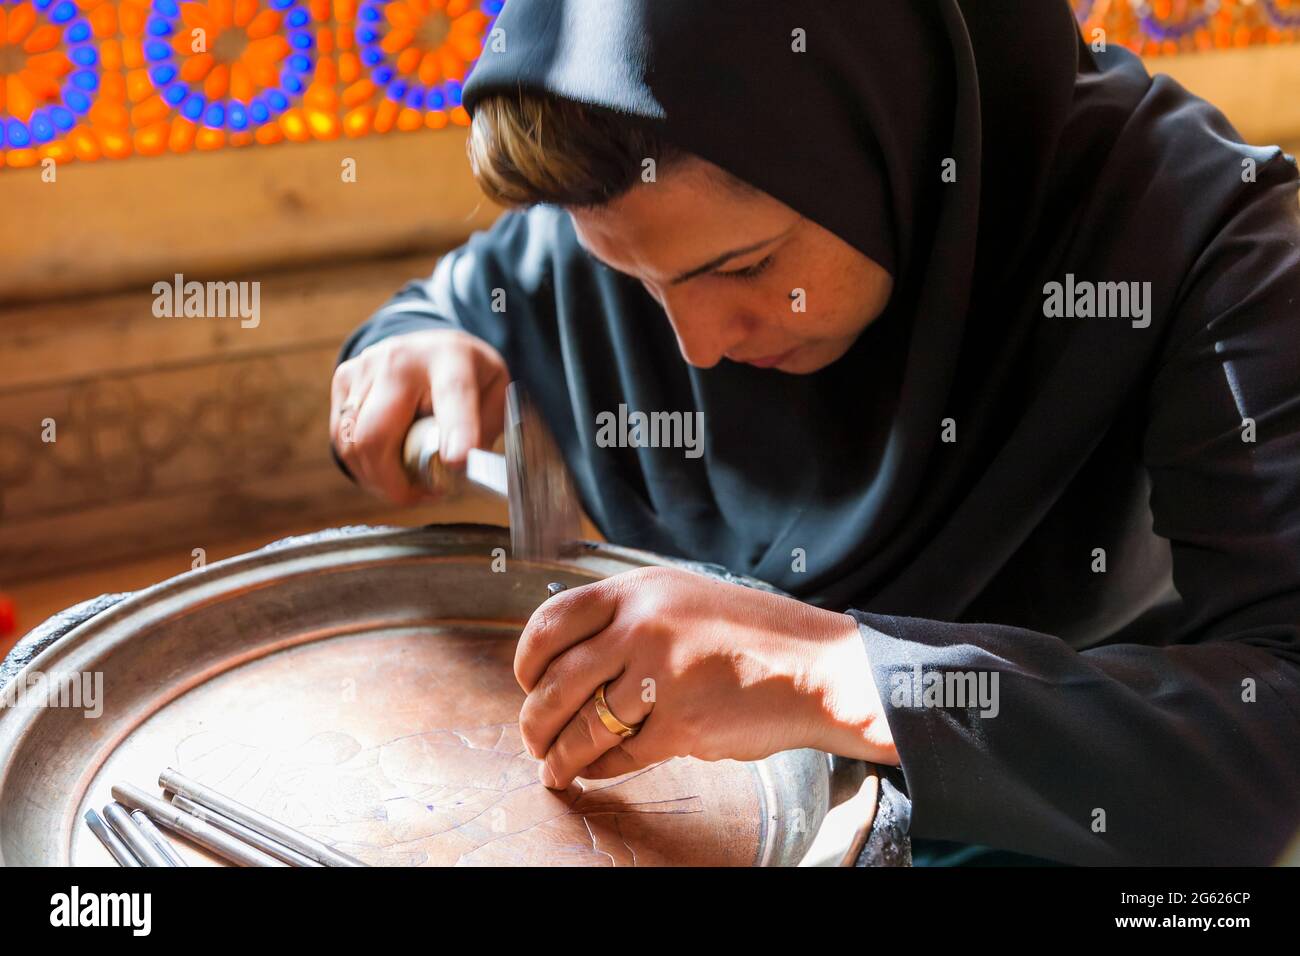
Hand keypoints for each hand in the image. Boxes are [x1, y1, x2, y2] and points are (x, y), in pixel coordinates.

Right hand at [330, 329, 508, 503]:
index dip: (455, 431)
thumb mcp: (494, 392)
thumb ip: (485, 430)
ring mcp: (365, 368)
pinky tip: (385, 467)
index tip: (457, 461)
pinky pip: (342, 439)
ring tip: (405, 482)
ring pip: (352, 445)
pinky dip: (362, 465)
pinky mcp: (343, 380)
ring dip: (377, 479)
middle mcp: (401, 359)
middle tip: (421, 495)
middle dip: (394, 482)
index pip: (453, 395)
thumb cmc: (466, 375)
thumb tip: (460, 469)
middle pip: (376, 435)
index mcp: (451, 360)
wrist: (429, 344)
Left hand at [514, 566, 897, 788]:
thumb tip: (565, 661)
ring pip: (583, 725)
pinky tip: (593, 772)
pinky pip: (621, 754)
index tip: (526, 682)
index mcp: (638, 591)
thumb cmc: (749, 635)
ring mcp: (661, 676)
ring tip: (554, 769)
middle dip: (533, 720)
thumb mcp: (682, 599)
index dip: (526, 659)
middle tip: (531, 738)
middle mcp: (642, 627)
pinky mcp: (681, 724)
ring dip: (560, 755)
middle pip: (556, 681)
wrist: (815, 666)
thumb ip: (628, 618)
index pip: (551, 621)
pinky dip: (599, 768)